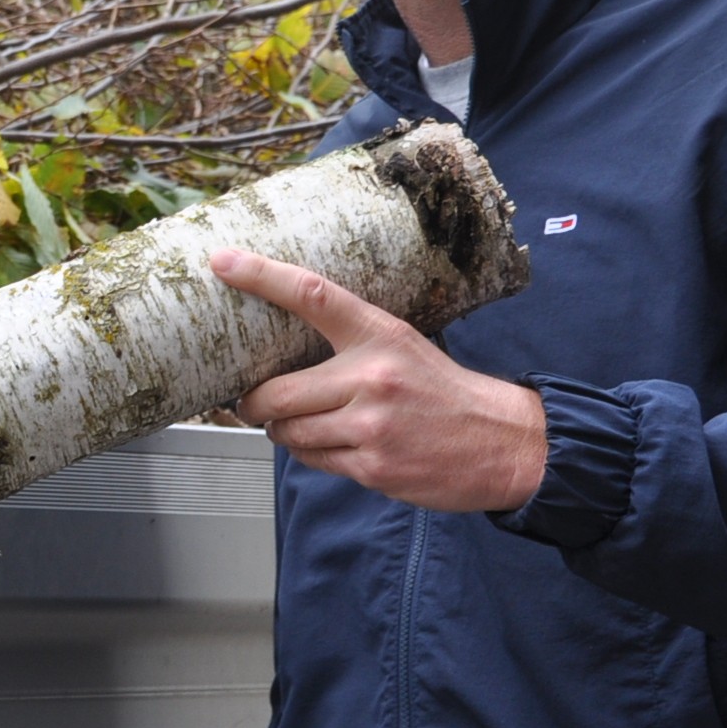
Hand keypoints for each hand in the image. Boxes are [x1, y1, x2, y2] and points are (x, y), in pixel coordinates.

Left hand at [210, 248, 546, 512]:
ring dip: (283, 431)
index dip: (262, 276)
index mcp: (380, 336)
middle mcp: (372, 378)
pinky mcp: (373, 466)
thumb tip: (284, 357)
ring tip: (303, 424)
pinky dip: (312, 453)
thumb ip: (350, 346)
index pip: (313, 295)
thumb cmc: (444, 392)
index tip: (223, 261)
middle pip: (276, 393)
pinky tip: (335, 445)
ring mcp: (370, 426)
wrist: (503, 443)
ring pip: (289, 432)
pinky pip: (314, 460)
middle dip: (254, 403)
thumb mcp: (404, 348)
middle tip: (251, 401)